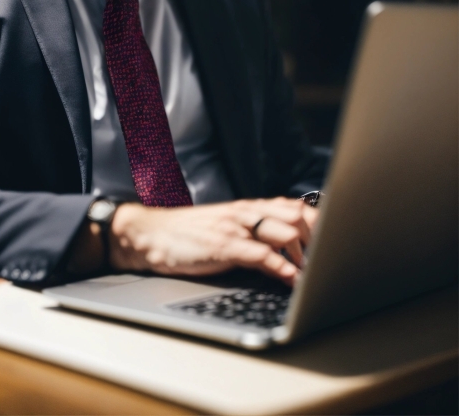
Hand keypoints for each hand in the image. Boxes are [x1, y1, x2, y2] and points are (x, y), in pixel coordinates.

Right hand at [109, 198, 318, 286]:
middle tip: (325, 262)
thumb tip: (289, 248)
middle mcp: (246, 212)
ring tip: (313, 275)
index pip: (296, 206)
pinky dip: (281, 267)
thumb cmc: (190, 235)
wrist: (152, 234)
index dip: (320, 223)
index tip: (334, 241)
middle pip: (299, 215)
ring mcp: (235, 227)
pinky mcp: (224, 246)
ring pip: (286, 231)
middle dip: (319, 239)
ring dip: (305, 256)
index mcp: (249, 207)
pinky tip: (292, 280)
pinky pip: (261, 254)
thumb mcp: (226, 227)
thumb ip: (254, 231)